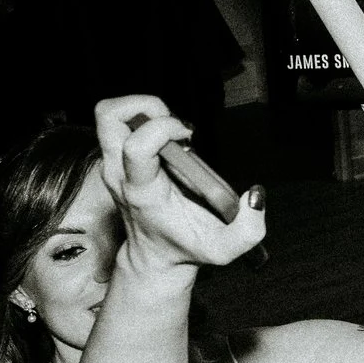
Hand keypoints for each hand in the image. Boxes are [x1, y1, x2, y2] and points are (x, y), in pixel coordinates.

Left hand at [94, 94, 266, 271]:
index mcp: (142, 192)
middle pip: (109, 115)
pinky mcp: (115, 158)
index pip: (136, 146)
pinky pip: (121, 122)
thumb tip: (255, 194)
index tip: (189, 137)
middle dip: (144, 106)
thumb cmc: (185, 246)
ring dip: (143, 110)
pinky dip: (145, 120)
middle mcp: (119, 173)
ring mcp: (113, 164)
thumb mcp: (224, 249)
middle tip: (171, 123)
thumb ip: (249, 228)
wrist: (153, 257)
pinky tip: (167, 141)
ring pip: (110, 114)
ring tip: (170, 131)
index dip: (164, 128)